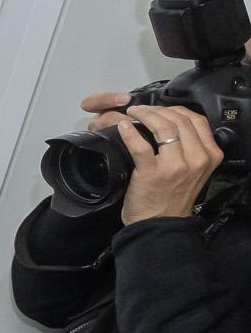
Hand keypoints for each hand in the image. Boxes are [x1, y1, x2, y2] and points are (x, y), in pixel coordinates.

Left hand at [105, 102, 221, 224]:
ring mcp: (175, 166)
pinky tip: (123, 127)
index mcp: (210, 155)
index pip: (197, 120)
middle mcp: (197, 158)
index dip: (177, 109)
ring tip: (133, 113)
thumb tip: (175, 121)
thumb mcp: (195, 169)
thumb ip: (193, 147)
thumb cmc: (174, 195)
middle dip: (158, 110)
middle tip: (142, 109)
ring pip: (163, 128)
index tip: (161, 108)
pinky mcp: (152, 172)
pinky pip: (141, 145)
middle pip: (180, 120)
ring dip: (145, 115)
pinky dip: (130, 132)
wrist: (161, 223)